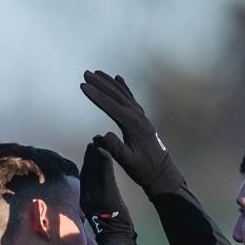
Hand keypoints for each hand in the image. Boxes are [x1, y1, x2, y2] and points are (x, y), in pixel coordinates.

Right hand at [79, 142, 133, 240]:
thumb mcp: (97, 212)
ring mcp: (95, 196)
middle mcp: (86, 196)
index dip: (86, 163)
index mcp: (84, 200)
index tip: (88, 152)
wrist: (116, 237)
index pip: (84, 177)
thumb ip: (94, 199)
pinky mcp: (106, 195)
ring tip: (98, 144)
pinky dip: (104, 162)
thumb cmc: (111, 226)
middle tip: (92, 143)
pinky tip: (105, 152)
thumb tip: (95, 189)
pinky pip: (104, 175)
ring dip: (96, 156)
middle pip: (87, 171)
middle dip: (89, 156)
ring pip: (94, 171)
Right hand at [80, 70, 184, 195]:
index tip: (83, 86)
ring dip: (110, 83)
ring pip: (124, 95)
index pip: (112, 106)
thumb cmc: (143, 169)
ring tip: (96, 72)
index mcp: (134, 126)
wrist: (161, 172)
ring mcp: (142, 116)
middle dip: (101, 84)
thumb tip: (100, 136)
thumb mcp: (127, 161)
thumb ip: (114, 148)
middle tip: (86, 73)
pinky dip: (123, 88)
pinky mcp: (142, 118)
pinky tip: (118, 79)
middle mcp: (139, 117)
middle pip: (117, 96)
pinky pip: (131, 99)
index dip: (96, 95)